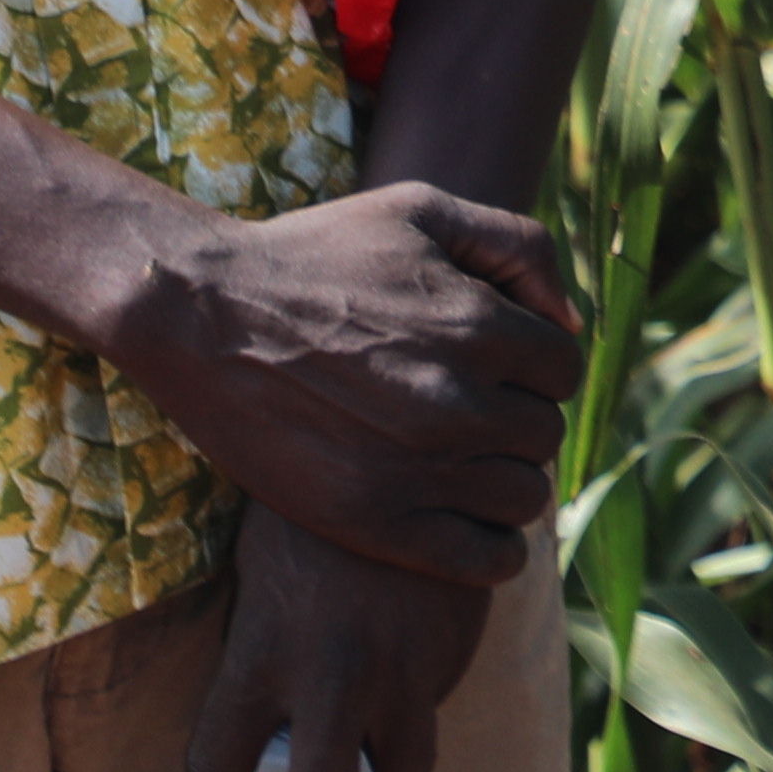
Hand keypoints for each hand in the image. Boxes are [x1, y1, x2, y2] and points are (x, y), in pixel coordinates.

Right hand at [97, 184, 582, 582]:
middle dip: (518, 423)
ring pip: (522, 499)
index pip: (563, 371)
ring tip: (465, 466)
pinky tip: (468, 525)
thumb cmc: (315, 254)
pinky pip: (483, 560)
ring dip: (506, 484)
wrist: (201, 315)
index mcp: (478, 326)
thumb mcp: (425, 212)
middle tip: (472, 416)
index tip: (498, 371)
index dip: (536, 368)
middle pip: (544, 436)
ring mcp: (415, 469)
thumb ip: (520, 248)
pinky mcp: (371, 522)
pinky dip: (494, 551)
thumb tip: (571, 321)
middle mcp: (456, 402)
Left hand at [186, 504, 496, 771]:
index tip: (234, 739)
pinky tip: (416, 621)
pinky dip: (430, 678)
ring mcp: (404, 668)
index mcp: (259, 655)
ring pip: (406, 769)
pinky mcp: (460, 646)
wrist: (401, 428)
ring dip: (392, 741)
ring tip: (379, 689)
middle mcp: (330, 676)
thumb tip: (264, 715)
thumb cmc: (307, 502)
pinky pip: (443, 699)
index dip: (222, 762)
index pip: (214, 771)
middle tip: (320, 763)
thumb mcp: (260, 570)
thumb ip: (260, 647)